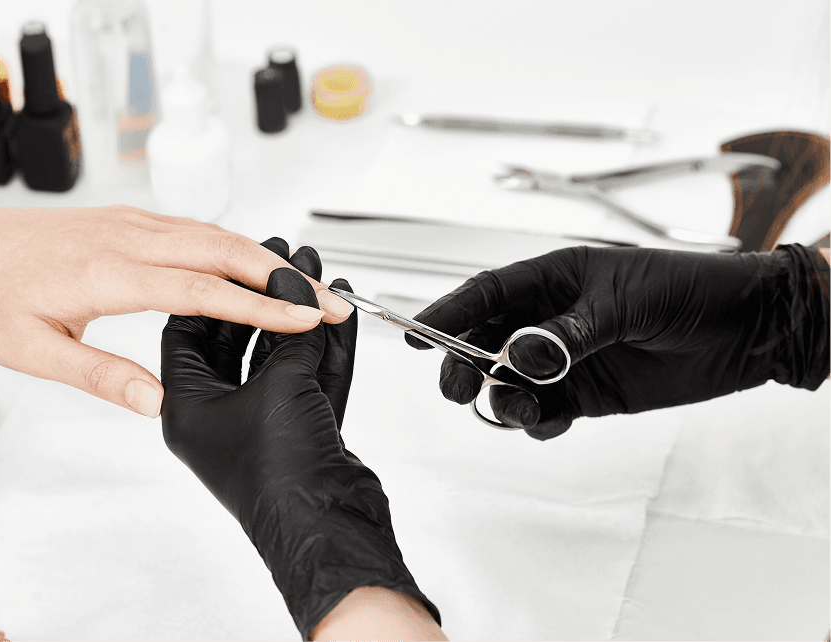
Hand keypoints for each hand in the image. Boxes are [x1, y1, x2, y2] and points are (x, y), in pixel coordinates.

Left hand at [0, 178, 352, 417]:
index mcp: (109, 274)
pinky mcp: (128, 221)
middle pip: (227, 251)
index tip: (306, 318)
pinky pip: (196, 227)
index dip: (261, 306)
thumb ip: (102, 375)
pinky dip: (237, 246)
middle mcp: (128, 239)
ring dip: (268, 258)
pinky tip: (253, 262)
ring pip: (217, 234)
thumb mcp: (34, 352)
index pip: (204, 289)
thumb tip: (158, 401)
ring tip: (309, 286)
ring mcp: (131, 224)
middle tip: (333, 301)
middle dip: (287, 277)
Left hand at [160, 239, 439, 638]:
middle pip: (235, 338)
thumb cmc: (280, 480)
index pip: (188, 329)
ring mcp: (260, 423)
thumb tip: (297, 302)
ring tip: (316, 275)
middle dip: (262, 294)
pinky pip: (309, 376)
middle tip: (283, 257)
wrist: (329, 533)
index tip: (240, 259)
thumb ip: (289, 339)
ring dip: (298, 315)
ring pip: (278, 354)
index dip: (214, 288)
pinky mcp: (300, 431)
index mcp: (188, 408)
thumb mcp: (279, 389)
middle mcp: (219, 415)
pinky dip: (326, 346)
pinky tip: (340, 316)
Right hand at [407, 244, 829, 439]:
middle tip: (460, 387)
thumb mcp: (625, 302)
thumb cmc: (686, 289)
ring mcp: (564, 360)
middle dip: (464, 367)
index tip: (416, 334)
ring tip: (524, 409)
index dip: (447, 313)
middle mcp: (548, 320)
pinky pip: (543, 413)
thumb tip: (521, 357)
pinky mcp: (585, 395)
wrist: (743, 330)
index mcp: (552, 280)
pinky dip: (537, 424)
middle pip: (484, 344)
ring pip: (508, 385)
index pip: (486, 294)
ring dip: (503, 401)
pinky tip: (550, 421)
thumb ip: (570, 333)